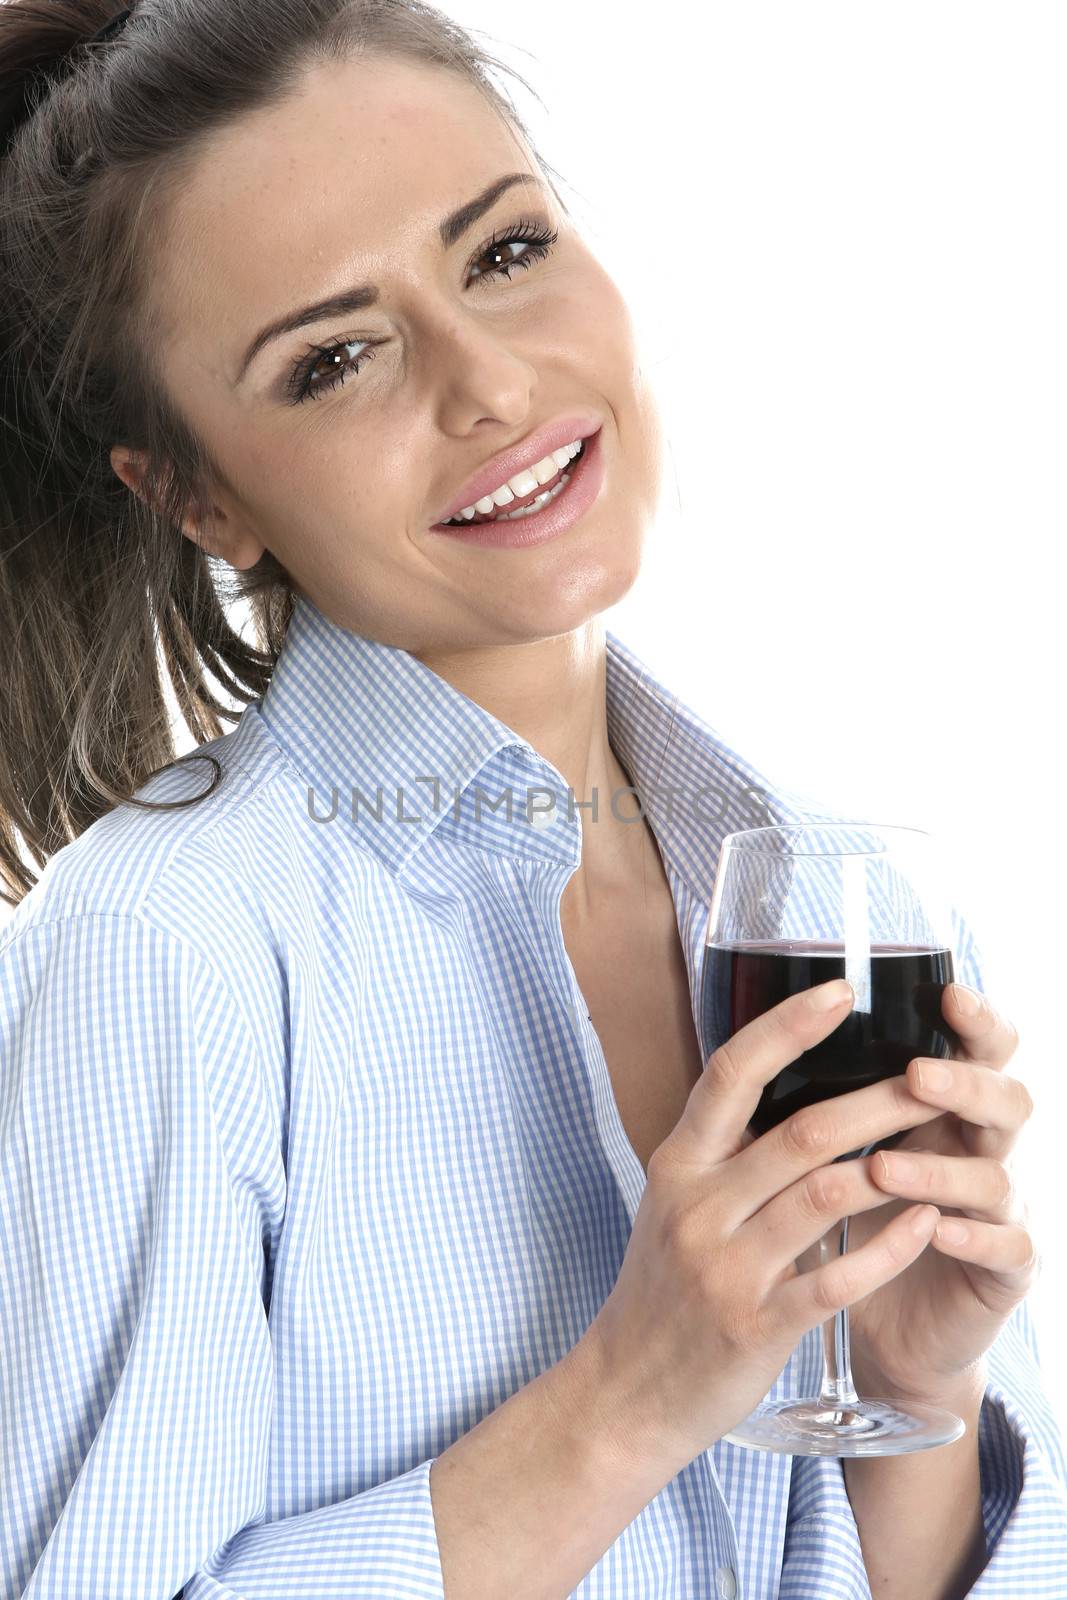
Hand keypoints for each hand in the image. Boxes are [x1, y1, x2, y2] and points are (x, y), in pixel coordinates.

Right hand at [585, 978, 949, 1477]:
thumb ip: (723, 1153)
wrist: (626, 1390)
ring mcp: (726, 1269)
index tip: (840, 991)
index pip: (732, 1074)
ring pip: (826, 1197)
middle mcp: (698, 1207)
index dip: (787, 1027)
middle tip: (930, 1075)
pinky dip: (888, 1247)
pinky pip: (837, 1278)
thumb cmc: (662, 1289)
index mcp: (678, 1164)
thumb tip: (786, 1087)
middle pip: (800, 1133)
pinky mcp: (756, 1326)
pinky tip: (924, 1224)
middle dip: (876, 1099)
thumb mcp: (673, 1204)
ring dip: (892, 1167)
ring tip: (941, 1145)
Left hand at [826, 983, 1038, 1405]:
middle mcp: (983, 1149)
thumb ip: (820, 1100)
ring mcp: (1001, 1211)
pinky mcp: (1005, 1273)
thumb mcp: (834, 1155)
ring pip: (995, 1175)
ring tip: (886, 1167)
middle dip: (962, 1082)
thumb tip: (760, 1032)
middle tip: (916, 1074)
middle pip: (1005, 1097)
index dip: (976, 1019)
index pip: (979, 1049)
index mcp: (947, 1108)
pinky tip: (936, 1232)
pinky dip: (972, 1238)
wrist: (883, 1332)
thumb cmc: (852, 1225)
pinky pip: (1007, 1249)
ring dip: (939, 1169)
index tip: (947, 992)